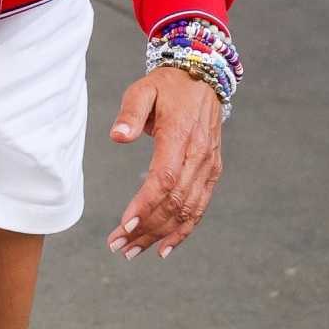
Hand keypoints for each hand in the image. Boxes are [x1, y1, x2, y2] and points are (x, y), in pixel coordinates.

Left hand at [106, 65, 222, 262]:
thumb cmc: (167, 86)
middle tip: (117, 246)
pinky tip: (164, 248)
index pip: (163, 179)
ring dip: (160, 235)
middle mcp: (199, 155)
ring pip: (187, 210)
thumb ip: (130, 114)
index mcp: (180, 136)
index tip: (124, 225)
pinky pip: (199, 207)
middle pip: (174, 201)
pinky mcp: (212, 172)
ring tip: (132, 251)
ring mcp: (208, 166)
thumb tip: (117, 136)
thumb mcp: (143, 90)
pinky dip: (183, 231)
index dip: (145, 205)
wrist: (203, 76)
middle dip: (145, 228)